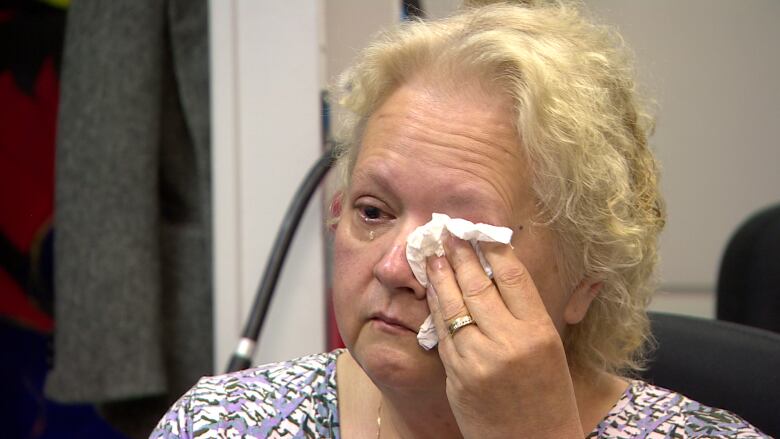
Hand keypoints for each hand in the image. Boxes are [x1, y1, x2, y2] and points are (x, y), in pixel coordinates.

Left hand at [425, 233, 583, 438]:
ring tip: (434, 253)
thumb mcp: (548, 349)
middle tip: (448, 231)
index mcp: (539, 333)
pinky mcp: (458, 375)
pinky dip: (437, 308)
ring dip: (441, 276)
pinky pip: (444, 333)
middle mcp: (509, 343)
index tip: (480, 231)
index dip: (493, 248)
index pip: (513, 277)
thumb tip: (497, 271)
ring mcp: (479, 360)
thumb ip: (524, 313)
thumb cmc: (546, 396)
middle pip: (479, 286)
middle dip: (460, 255)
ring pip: (455, 306)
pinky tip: (432, 290)